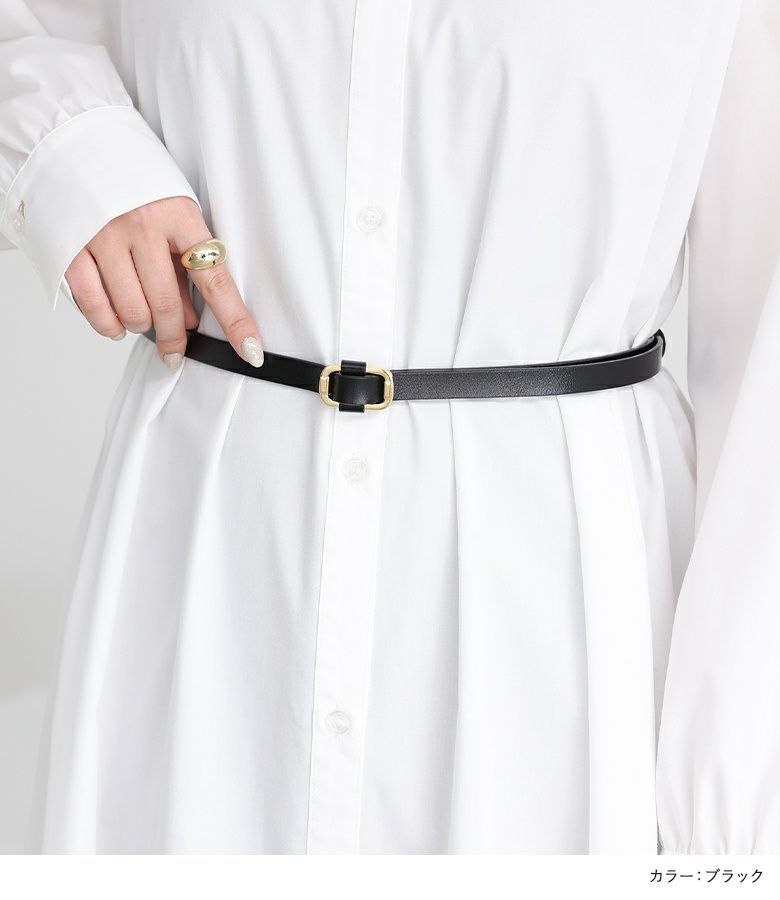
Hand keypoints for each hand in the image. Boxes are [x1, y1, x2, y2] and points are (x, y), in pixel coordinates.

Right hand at [64, 196, 263, 369]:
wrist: (75, 139)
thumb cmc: (134, 182)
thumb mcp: (173, 213)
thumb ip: (183, 266)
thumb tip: (192, 321)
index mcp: (178, 215)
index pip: (215, 280)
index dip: (235, 320)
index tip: (250, 350)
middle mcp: (142, 225)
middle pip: (167, 305)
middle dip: (176, 337)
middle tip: (177, 350)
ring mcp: (103, 236)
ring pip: (132, 312)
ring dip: (142, 327)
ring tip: (143, 319)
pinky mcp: (70, 247)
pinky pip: (94, 307)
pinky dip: (109, 325)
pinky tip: (117, 325)